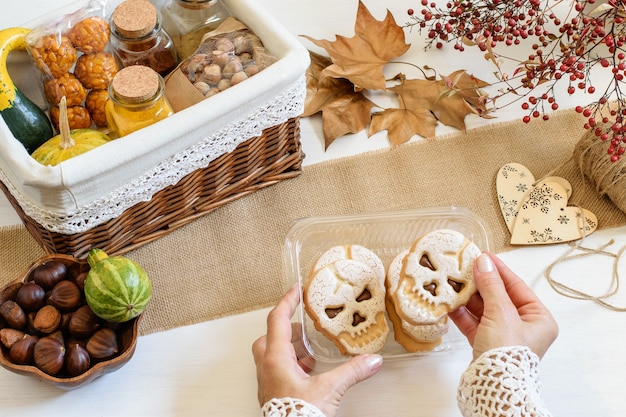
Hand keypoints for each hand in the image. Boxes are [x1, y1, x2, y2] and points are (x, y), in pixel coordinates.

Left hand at [252, 286, 382, 416]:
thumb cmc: (298, 416)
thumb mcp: (329, 390)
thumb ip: (352, 372)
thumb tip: (371, 360)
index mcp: (276, 359)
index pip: (277, 320)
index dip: (287, 301)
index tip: (296, 290)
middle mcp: (267, 369)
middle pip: (270, 337)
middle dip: (288, 328)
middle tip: (305, 326)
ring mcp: (268, 383)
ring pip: (272, 354)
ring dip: (291, 348)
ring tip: (311, 350)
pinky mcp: (273, 394)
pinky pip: (278, 370)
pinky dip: (292, 364)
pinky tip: (309, 371)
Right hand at [449, 252, 558, 360]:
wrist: (494, 387)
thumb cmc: (508, 354)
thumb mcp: (501, 313)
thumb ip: (491, 285)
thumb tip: (484, 262)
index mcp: (539, 318)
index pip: (516, 286)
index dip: (499, 270)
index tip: (483, 256)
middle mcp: (524, 326)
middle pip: (499, 296)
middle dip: (480, 283)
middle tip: (464, 267)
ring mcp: (504, 335)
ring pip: (484, 309)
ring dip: (468, 297)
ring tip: (454, 282)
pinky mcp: (486, 344)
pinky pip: (474, 323)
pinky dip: (462, 313)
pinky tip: (450, 302)